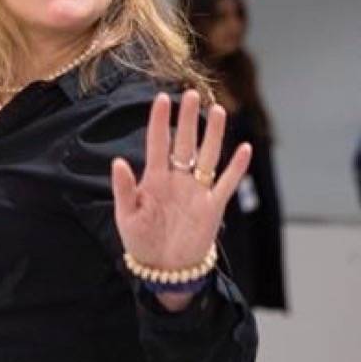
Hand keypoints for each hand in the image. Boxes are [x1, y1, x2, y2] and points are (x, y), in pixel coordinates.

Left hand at [111, 90, 251, 309]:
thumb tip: (118, 162)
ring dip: (213, 134)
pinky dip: (236, 167)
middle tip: (192, 94)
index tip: (160, 98)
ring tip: (218, 110)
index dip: (159, 121)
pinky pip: (226, 183)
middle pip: (185, 142)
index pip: (157, 143)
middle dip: (188, 119)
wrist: (163, 267)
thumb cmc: (140, 241)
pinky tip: (244, 148)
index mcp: (153, 179)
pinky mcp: (212, 206)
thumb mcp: (126, 216)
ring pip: (207, 156)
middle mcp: (177, 179)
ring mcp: (196, 191)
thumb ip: (124, 189)